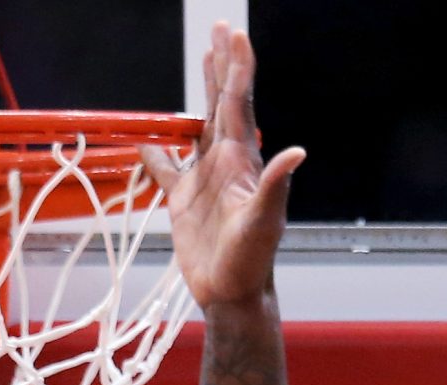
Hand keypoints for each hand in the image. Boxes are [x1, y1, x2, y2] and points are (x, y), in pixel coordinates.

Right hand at [139, 22, 304, 307]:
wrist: (231, 292)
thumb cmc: (252, 260)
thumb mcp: (264, 223)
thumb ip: (275, 186)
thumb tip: (297, 152)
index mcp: (242, 160)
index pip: (239, 103)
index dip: (237, 68)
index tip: (235, 35)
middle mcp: (225, 162)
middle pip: (223, 102)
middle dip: (222, 65)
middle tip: (221, 30)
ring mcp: (204, 179)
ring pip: (200, 124)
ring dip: (203, 91)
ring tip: (204, 59)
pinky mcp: (184, 201)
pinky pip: (168, 170)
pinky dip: (158, 154)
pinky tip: (149, 142)